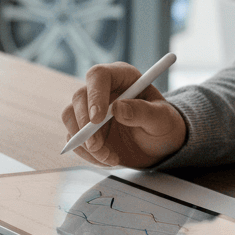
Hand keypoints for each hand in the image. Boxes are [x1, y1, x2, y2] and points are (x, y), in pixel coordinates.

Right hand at [61, 62, 186, 168]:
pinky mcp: (84, 128)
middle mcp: (102, 90)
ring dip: (84, 142)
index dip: (94, 95)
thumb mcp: (162, 119)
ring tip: (109, 157)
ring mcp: (90, 109)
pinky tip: (106, 158)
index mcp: (122, 77)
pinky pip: (73, 138)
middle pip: (79, 97)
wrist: (159, 146)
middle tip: (97, 146)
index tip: (97, 119)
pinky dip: (86, 153)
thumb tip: (119, 108)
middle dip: (84, 125)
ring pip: (71, 118)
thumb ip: (143, 112)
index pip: (99, 76)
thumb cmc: (163, 126)